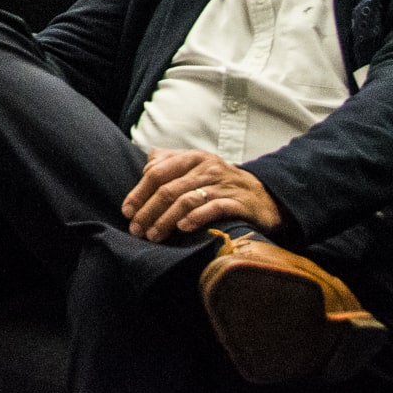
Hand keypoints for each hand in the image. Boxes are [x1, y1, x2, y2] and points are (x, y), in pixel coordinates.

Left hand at [123, 149, 280, 241]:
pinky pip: (213, 208)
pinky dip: (195, 218)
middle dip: (148, 211)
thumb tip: (145, 170)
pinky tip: (182, 228)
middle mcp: (207, 168)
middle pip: (168, 188)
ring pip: (186, 200)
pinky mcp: (238, 202)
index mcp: (193, 157)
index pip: (157, 171)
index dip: (139, 192)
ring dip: (165, 220)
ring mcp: (223, 184)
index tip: (127, 211)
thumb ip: (170, 163)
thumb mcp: (197, 167)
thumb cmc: (221, 184)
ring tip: (154, 235)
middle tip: (137, 230)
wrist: (264, 196)